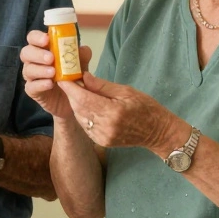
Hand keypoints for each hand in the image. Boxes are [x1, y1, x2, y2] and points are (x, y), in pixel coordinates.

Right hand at [21, 32, 92, 118]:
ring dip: (40, 69)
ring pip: (28, 69)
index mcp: (43, 49)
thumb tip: (82, 49)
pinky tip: (50, 84)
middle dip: (37, 54)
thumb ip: (81, 56)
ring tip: (53, 73)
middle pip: (26, 52)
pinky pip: (31, 86)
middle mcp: (34, 61)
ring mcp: (32, 76)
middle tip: (51, 58)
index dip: (37, 37)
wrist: (72, 100)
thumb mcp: (80, 65)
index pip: (33, 38)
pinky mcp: (32, 91)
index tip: (47, 39)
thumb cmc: (72, 77)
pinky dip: (40, 84)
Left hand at [59, 72, 178, 151]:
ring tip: (78, 91)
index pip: (84, 99)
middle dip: (71, 94)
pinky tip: (87, 105)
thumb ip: (102, 85)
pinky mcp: (101, 142)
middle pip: (78, 108)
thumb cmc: (144, 107)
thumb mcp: (126, 91)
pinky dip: (83, 113)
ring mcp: (102, 137)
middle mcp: (105, 127)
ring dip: (76, 103)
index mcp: (112, 112)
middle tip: (68, 81)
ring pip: (79, 117)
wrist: (156, 131)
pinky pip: (85, 125)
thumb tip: (83, 76)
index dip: (70, 88)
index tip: (62, 77)